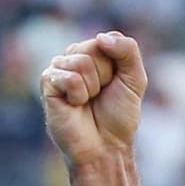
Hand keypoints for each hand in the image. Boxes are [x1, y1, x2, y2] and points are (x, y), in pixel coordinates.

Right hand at [40, 31, 146, 170]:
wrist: (106, 148)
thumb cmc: (119, 116)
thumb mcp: (135, 80)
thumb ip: (128, 51)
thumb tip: (101, 37)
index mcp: (94, 53)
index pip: (108, 40)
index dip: (118, 67)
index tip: (116, 86)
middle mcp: (74, 57)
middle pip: (95, 48)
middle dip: (106, 76)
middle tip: (101, 96)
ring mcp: (59, 68)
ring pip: (82, 62)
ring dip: (93, 87)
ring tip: (88, 102)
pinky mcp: (47, 82)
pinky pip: (69, 77)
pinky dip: (79, 94)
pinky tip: (75, 105)